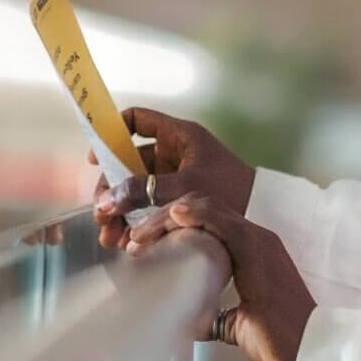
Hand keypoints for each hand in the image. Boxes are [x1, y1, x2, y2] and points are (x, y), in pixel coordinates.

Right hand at [90, 107, 255, 250]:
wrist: (264, 214)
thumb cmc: (231, 191)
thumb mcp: (185, 187)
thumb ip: (145, 191)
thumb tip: (105, 200)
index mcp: (179, 135)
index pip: (137, 119)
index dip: (112, 132)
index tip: (96, 157)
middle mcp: (174, 152)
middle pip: (129, 162)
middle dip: (112, 189)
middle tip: (101, 215)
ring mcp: (176, 176)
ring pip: (137, 188)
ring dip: (120, 211)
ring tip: (110, 238)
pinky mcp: (179, 199)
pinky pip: (149, 205)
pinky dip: (136, 221)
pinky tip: (125, 240)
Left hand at [121, 192, 313, 360]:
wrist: (305, 349)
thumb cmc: (277, 339)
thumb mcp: (234, 324)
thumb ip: (211, 316)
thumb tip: (186, 321)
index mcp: (253, 251)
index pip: (207, 223)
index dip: (172, 227)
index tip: (144, 244)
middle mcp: (258, 239)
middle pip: (203, 210)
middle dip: (164, 218)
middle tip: (136, 237)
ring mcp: (260, 242)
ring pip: (208, 210)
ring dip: (170, 217)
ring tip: (142, 233)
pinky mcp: (259, 251)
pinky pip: (224, 223)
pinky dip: (197, 215)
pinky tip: (175, 215)